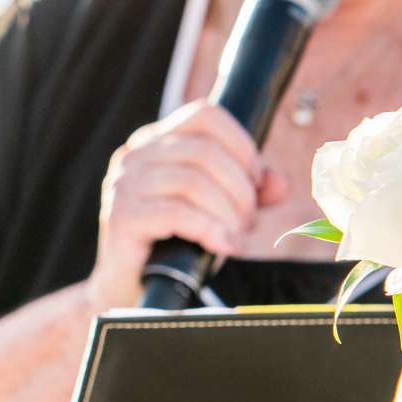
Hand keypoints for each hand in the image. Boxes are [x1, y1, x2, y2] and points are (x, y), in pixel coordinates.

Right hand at [87, 100, 287, 309]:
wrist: (131, 287)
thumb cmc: (175, 243)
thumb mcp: (219, 209)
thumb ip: (250, 192)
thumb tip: (279, 184)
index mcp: (156, 141)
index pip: (204, 115)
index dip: (241, 145)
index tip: (256, 182)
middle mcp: (135, 154)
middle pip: (204, 151)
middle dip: (240, 189)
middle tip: (248, 222)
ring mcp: (124, 184)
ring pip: (193, 181)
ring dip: (228, 212)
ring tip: (236, 237)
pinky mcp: (121, 216)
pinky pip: (176, 213)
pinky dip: (210, 229)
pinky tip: (222, 246)